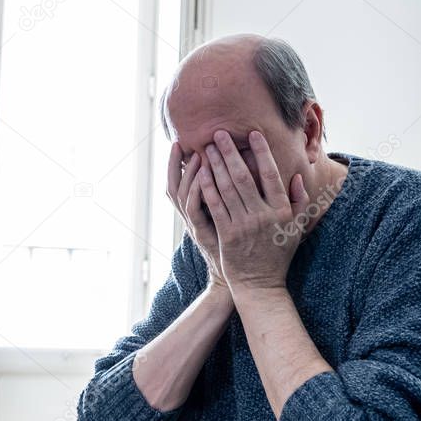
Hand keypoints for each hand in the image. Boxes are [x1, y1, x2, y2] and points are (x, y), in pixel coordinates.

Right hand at [166, 141, 228, 291]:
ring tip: (194, 155)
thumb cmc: (241, 248)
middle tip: (180, 143)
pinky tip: (202, 177)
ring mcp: (196, 226)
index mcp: (198, 212)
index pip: (181, 183)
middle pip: (176, 186)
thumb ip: (232, 197)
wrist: (244, 277)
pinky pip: (194, 210)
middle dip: (176, 164)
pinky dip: (197, 193)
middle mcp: (193, 218)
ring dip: (188, 175)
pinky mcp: (204, 234)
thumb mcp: (231, 220)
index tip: (180, 144)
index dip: (177, 164)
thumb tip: (238, 170)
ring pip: (183, 196)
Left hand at [197, 130, 309, 291]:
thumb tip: (297, 176)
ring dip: (216, 165)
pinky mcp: (227, 235)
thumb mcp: (297, 229)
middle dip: (230, 152)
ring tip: (208, 147)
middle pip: (244, 177)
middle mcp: (263, 216)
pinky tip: (201, 172)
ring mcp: (244, 226)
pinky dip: (207, 187)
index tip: (252, 134)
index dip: (261, 152)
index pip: (271, 175)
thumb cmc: (278, 254)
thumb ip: (299, 202)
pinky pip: (215, 206)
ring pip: (227, 188)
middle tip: (219, 133)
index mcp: (282, 212)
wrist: (260, 285)